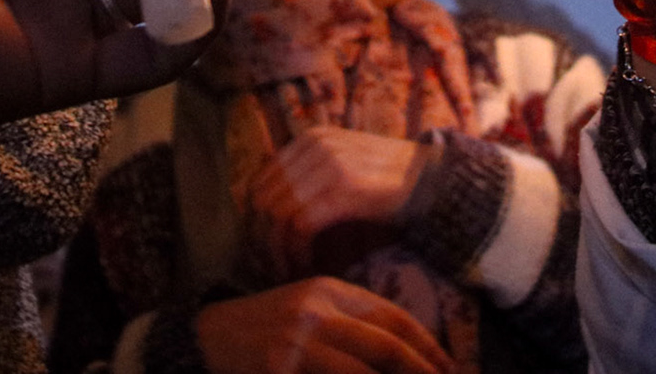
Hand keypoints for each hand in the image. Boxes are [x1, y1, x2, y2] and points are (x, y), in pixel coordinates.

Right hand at [197, 278, 454, 373]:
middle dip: (423, 370)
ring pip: (364, 372)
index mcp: (329, 290)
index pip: (393, 317)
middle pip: (386, 345)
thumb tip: (405, 352)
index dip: (428, 346)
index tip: (451, 368)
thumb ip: (350, 322)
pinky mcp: (280, 367)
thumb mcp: (308, 310)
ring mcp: (297, 341)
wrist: (204, 339)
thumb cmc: (263, 329)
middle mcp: (317, 310)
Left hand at [245, 127, 433, 277]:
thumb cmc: (386, 183)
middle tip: (267, 265)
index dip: (254, 219)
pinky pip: (301, 224)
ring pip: (278, 212)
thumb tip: (267, 210)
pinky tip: (305, 265)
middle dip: (260, 238)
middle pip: (263, 197)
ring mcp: (329, 164)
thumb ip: (308, 177)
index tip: (261, 248)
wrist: (433, 180)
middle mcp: (315, 145)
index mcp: (310, 138)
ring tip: (285, 270)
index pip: (260, 180)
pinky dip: (297, 250)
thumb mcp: (342, 167)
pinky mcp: (344, 188)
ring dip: (277, 249)